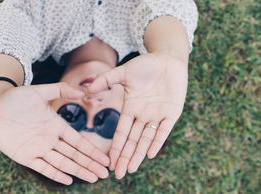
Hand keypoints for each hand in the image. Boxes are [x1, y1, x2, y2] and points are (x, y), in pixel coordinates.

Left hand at [0, 82, 109, 184]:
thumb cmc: (15, 97)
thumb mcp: (40, 91)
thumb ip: (61, 90)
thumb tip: (83, 91)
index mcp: (56, 126)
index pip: (78, 141)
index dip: (92, 151)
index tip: (105, 158)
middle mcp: (50, 139)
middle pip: (75, 155)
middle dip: (90, 164)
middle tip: (105, 173)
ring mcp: (38, 149)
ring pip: (63, 162)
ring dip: (78, 170)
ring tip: (93, 178)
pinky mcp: (25, 156)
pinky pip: (43, 167)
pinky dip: (55, 174)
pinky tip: (68, 179)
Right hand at [87, 52, 187, 178]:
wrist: (167, 59)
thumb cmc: (145, 64)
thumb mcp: (124, 72)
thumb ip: (106, 80)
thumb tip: (87, 89)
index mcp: (130, 108)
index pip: (121, 132)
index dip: (116, 146)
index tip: (109, 161)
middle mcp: (143, 115)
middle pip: (133, 140)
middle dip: (125, 157)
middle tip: (119, 174)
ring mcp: (157, 114)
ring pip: (146, 139)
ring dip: (139, 154)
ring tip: (131, 169)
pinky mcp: (172, 112)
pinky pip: (164, 130)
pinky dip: (157, 141)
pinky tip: (150, 154)